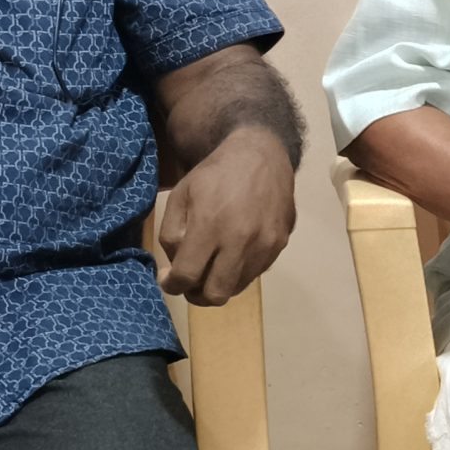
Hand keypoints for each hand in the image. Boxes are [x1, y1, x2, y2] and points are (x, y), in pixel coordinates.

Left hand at [158, 128, 298, 305]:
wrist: (260, 155)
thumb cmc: (214, 174)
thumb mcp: (180, 196)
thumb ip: (171, 235)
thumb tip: (176, 269)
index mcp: (210, 224)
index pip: (187, 276)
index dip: (171, 285)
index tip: (168, 279)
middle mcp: (241, 239)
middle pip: (215, 294)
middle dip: (196, 294)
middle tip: (190, 281)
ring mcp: (265, 244)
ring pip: (236, 288)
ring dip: (219, 283)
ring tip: (211, 265)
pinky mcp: (280, 244)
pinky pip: (254, 273)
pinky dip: (238, 271)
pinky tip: (232, 251)